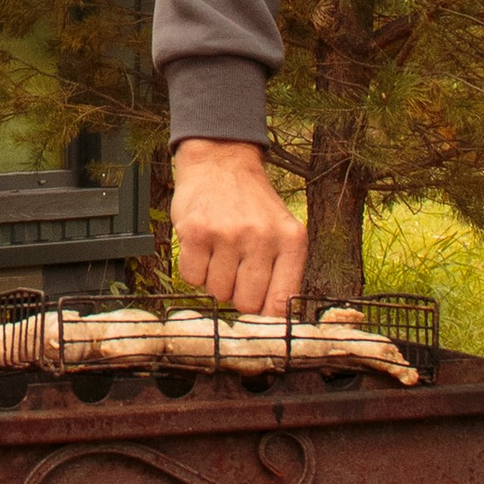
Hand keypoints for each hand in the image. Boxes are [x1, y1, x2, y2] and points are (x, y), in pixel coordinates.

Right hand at [171, 139, 306, 315]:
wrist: (221, 162)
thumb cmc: (252, 205)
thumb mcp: (282, 231)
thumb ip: (283, 274)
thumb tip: (272, 321)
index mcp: (291, 241)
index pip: (283, 302)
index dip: (267, 318)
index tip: (259, 319)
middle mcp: (262, 238)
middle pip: (247, 303)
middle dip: (238, 295)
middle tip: (236, 271)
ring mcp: (228, 234)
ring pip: (217, 293)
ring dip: (215, 280)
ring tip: (220, 253)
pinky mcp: (196, 232)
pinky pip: (192, 278)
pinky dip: (194, 269)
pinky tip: (203, 247)